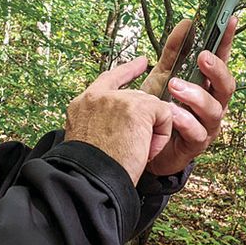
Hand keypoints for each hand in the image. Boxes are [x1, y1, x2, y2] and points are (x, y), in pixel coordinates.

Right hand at [65, 57, 173, 184]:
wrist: (90, 181)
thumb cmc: (88, 171)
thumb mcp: (85, 139)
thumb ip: (99, 123)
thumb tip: (122, 123)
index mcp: (82, 104)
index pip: (108, 79)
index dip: (127, 72)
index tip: (140, 63)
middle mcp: (97, 97)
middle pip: (136, 97)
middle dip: (145, 117)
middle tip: (138, 145)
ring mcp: (117, 100)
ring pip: (150, 108)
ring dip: (150, 132)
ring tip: (136, 153)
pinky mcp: (138, 109)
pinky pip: (164, 115)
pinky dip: (160, 136)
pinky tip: (146, 151)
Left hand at [143, 15, 237, 176]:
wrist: (144, 146)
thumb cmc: (160, 109)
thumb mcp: (163, 76)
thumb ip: (174, 52)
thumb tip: (186, 22)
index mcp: (207, 85)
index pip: (221, 60)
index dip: (227, 41)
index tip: (231, 20)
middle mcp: (213, 104)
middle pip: (227, 86)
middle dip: (216, 70)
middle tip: (202, 57)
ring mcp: (207, 125)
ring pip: (213, 109)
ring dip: (196, 95)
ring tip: (175, 86)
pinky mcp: (196, 145)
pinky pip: (196, 133)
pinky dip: (185, 121)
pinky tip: (171, 112)